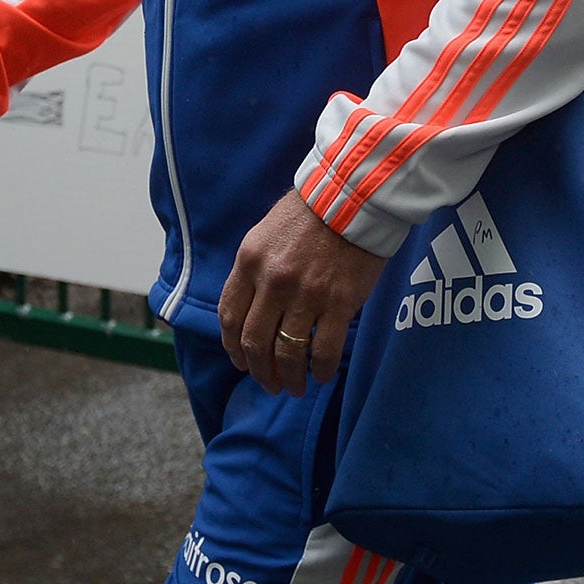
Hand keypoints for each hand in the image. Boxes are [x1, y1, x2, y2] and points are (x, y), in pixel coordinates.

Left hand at [219, 190, 387, 396]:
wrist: (353, 197)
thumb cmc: (309, 212)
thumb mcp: (264, 234)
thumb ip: (253, 271)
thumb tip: (251, 310)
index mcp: (250, 262)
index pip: (230, 317)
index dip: (233, 348)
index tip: (241, 362)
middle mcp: (273, 282)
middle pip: (255, 342)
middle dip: (260, 371)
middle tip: (269, 383)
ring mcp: (306, 295)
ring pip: (287, 352)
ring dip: (289, 377)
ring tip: (295, 386)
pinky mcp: (339, 303)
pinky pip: (323, 350)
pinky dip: (319, 370)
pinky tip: (320, 375)